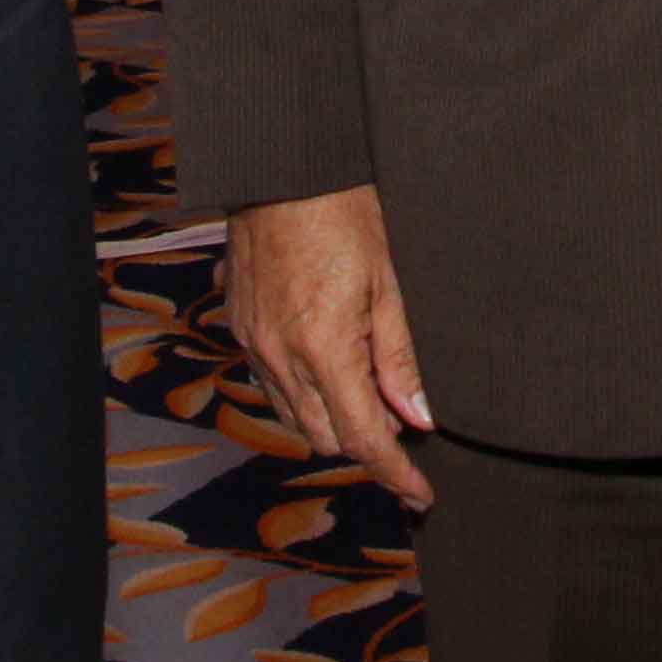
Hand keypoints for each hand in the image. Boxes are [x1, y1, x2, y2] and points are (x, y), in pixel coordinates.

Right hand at [225, 182, 436, 508]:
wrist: (283, 168)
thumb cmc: (345, 211)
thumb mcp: (391, 281)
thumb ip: (401, 356)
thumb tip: (419, 417)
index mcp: (323, 346)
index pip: (362, 436)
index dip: (394, 472)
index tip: (420, 493)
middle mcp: (280, 355)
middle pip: (325, 437)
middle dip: (365, 443)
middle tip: (404, 424)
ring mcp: (254, 343)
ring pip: (296, 417)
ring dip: (333, 419)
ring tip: (370, 393)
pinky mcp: (241, 328)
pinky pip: (273, 385)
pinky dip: (304, 393)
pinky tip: (331, 366)